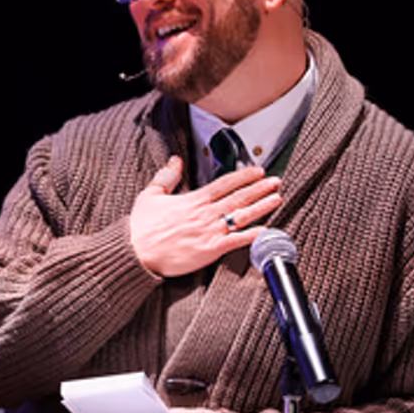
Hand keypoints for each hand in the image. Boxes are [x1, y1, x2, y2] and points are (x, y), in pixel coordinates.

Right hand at [129, 156, 280, 276]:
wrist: (136, 253)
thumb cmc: (141, 228)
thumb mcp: (150, 195)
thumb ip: (166, 177)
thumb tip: (176, 160)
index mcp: (193, 200)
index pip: (224, 184)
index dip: (244, 176)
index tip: (258, 170)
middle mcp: (205, 213)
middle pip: (238, 197)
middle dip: (260, 188)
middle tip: (277, 182)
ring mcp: (210, 231)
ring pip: (242, 216)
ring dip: (262, 207)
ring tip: (277, 199)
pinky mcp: (211, 250)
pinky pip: (237, 241)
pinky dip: (253, 236)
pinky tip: (267, 230)